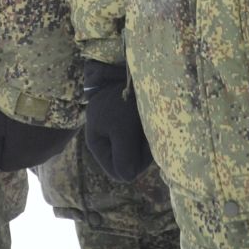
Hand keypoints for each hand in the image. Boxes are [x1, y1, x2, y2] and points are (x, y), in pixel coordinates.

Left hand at [0, 103, 73, 186]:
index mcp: (21, 158)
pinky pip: (56, 136)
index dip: (0, 147)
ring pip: (41, 146)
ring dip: (34, 135)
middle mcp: (42, 157)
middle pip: (23, 156)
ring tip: (31, 111)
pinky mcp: (72, 130)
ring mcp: (60, 144)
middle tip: (14, 117)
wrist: (50, 79)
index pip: (4, 163)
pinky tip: (46, 109)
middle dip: (17, 142)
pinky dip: (50, 127)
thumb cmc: (15, 102)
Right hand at [81, 61, 153, 182]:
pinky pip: (142, 140)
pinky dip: (149, 132)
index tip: (144, 144)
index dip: (135, 163)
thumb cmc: (121, 99)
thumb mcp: (121, 127)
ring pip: (139, 152)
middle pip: (131, 163)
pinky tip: (150, 119)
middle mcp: (107, 142)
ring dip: (149, 140)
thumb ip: (124, 155)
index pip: (119, 172)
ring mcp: (117, 134)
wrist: (122, 69)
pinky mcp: (128, 125)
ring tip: (149, 120)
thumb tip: (128, 178)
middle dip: (144, 151)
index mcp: (98, 145)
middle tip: (148, 128)